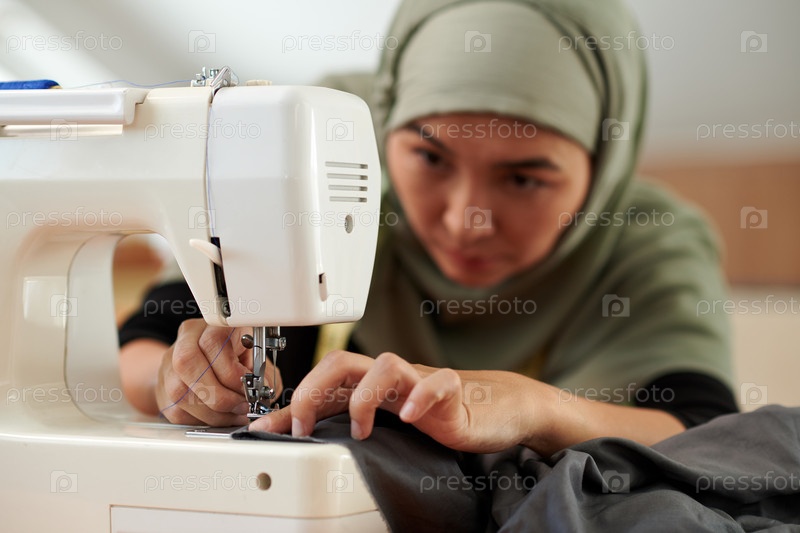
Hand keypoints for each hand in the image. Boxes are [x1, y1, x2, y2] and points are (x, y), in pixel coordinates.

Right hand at [155, 318, 282, 425]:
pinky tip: (220, 417)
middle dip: (220, 395)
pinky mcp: (162, 390)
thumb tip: (264, 390)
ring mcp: (169, 365)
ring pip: (181, 392)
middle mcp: (185, 341)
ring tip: (235, 414)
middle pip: (188, 364)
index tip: (250, 388)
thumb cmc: (233, 356)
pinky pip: (177, 411)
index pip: (213, 343)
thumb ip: (262, 371)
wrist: (202, 360)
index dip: (232, 372)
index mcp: (211, 326)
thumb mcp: (253, 355)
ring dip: (213, 412)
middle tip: (242, 406)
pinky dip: (203, 420)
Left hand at [248, 350, 536, 452]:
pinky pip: (437, 383)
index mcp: (370, 385)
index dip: (290, 403)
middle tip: (305, 428)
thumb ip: (338, 424)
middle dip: (314, 390)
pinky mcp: (452, 391)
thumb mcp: (382, 420)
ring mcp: (420, 380)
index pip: (321, 382)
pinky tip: (409, 418)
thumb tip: (289, 435)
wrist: (491, 409)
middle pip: (343, 361)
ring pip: (387, 364)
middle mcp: (389, 378)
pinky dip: (420, 397)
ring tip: (361, 431)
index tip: (265, 432)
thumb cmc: (434, 413)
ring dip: (364, 397)